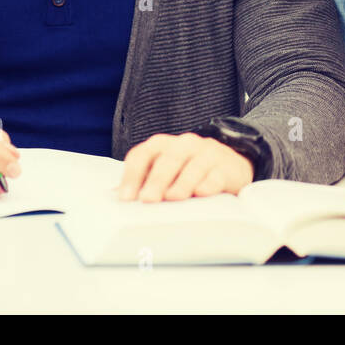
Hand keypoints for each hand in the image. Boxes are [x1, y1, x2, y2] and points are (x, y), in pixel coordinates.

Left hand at [118, 132, 254, 201]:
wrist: (230, 165)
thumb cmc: (188, 171)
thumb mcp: (165, 171)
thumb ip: (142, 181)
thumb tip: (113, 197)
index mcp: (163, 145)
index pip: (143, 155)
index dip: (132, 176)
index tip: (126, 198)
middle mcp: (185, 145)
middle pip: (168, 159)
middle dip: (156, 180)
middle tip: (148, 200)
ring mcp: (208, 154)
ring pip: (193, 166)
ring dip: (182, 182)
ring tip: (173, 198)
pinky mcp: (227, 167)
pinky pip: (217, 175)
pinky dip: (209, 184)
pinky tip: (202, 193)